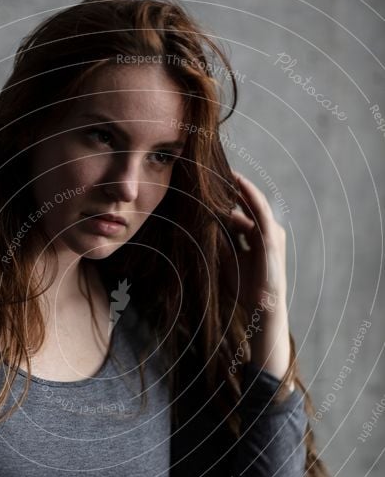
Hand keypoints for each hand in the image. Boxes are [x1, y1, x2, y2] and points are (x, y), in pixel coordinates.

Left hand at [218, 171, 286, 316]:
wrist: (262, 306)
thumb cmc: (246, 288)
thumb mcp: (227, 260)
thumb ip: (220, 242)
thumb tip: (204, 226)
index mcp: (257, 237)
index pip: (242, 211)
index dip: (228, 198)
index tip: (212, 185)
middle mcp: (266, 231)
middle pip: (249, 203)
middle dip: (235, 187)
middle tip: (217, 170)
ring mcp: (271, 233)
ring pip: (255, 202)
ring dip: (241, 185)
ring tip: (226, 169)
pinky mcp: (272, 237)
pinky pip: (260, 211)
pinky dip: (250, 195)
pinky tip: (239, 182)